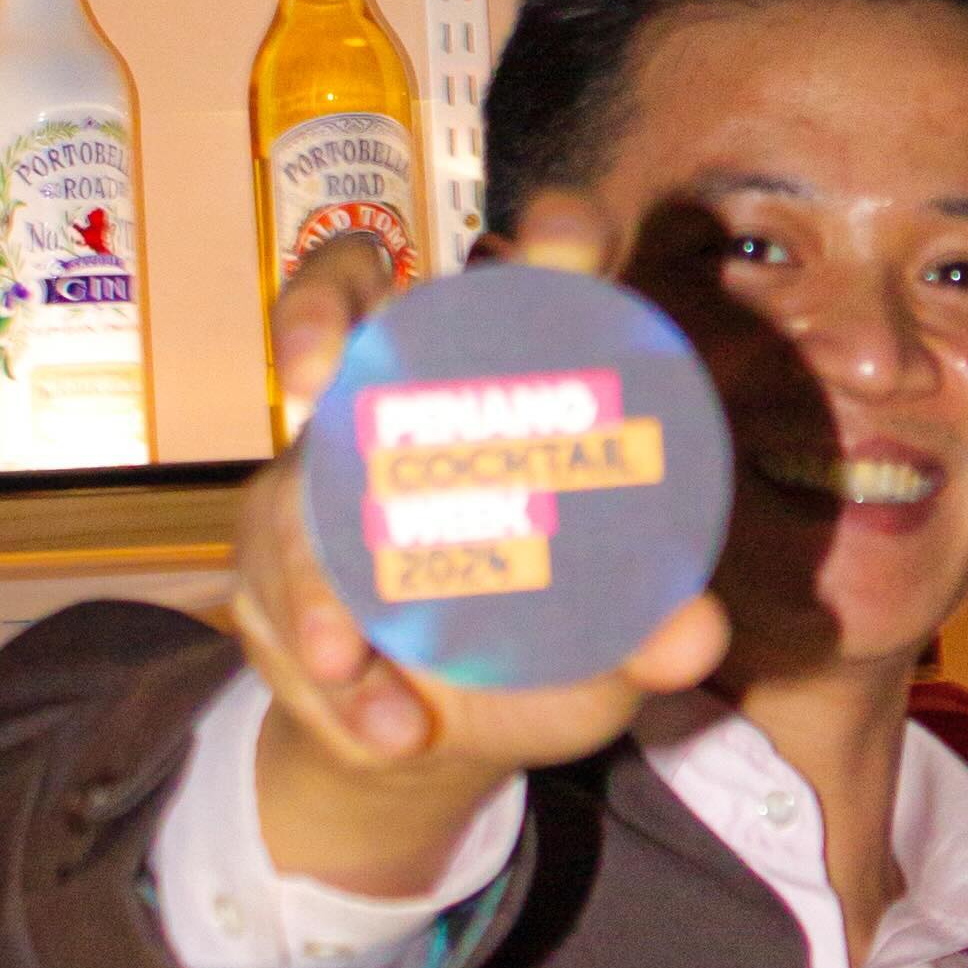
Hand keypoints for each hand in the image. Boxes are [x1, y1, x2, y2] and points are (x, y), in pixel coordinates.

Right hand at [223, 198, 729, 897]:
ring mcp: (324, 466)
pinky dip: (333, 674)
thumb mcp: (614, 644)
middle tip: (318, 370)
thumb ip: (656, 631)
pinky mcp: (273, 553)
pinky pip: (280, 593)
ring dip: (319, 579)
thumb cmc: (547, 639)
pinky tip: (383, 727)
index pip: (535, 269)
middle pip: (348, 292)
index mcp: (513, 376)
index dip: (554, 234)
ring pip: (292, 480)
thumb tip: (694, 634)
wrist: (439, 733)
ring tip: (352, 661)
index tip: (565, 241)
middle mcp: (409, 395)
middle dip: (321, 309)